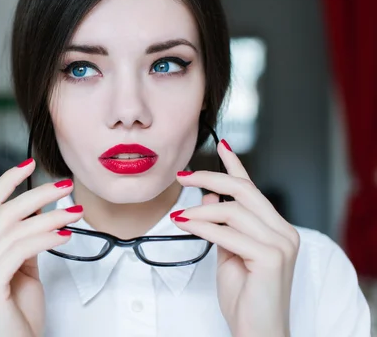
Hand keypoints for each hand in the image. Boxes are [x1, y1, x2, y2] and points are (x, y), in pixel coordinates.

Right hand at [0, 159, 82, 336]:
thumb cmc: (19, 313)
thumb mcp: (23, 269)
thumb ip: (26, 241)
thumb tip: (40, 210)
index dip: (7, 181)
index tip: (29, 165)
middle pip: (3, 212)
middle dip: (37, 194)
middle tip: (65, 186)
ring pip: (15, 229)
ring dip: (50, 217)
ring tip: (75, 213)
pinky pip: (19, 250)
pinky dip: (45, 238)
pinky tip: (65, 235)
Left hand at [171, 140, 298, 336]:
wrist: (257, 331)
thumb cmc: (245, 296)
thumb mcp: (228, 252)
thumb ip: (222, 225)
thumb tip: (208, 196)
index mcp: (276, 228)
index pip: (253, 188)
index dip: (236, 165)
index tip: (222, 146)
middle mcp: (283, 232)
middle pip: (244, 191)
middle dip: (211, 177)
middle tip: (183, 177)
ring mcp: (281, 244)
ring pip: (233, 210)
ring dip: (200, 210)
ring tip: (180, 216)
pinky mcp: (272, 258)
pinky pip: (228, 233)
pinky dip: (203, 227)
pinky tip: (186, 225)